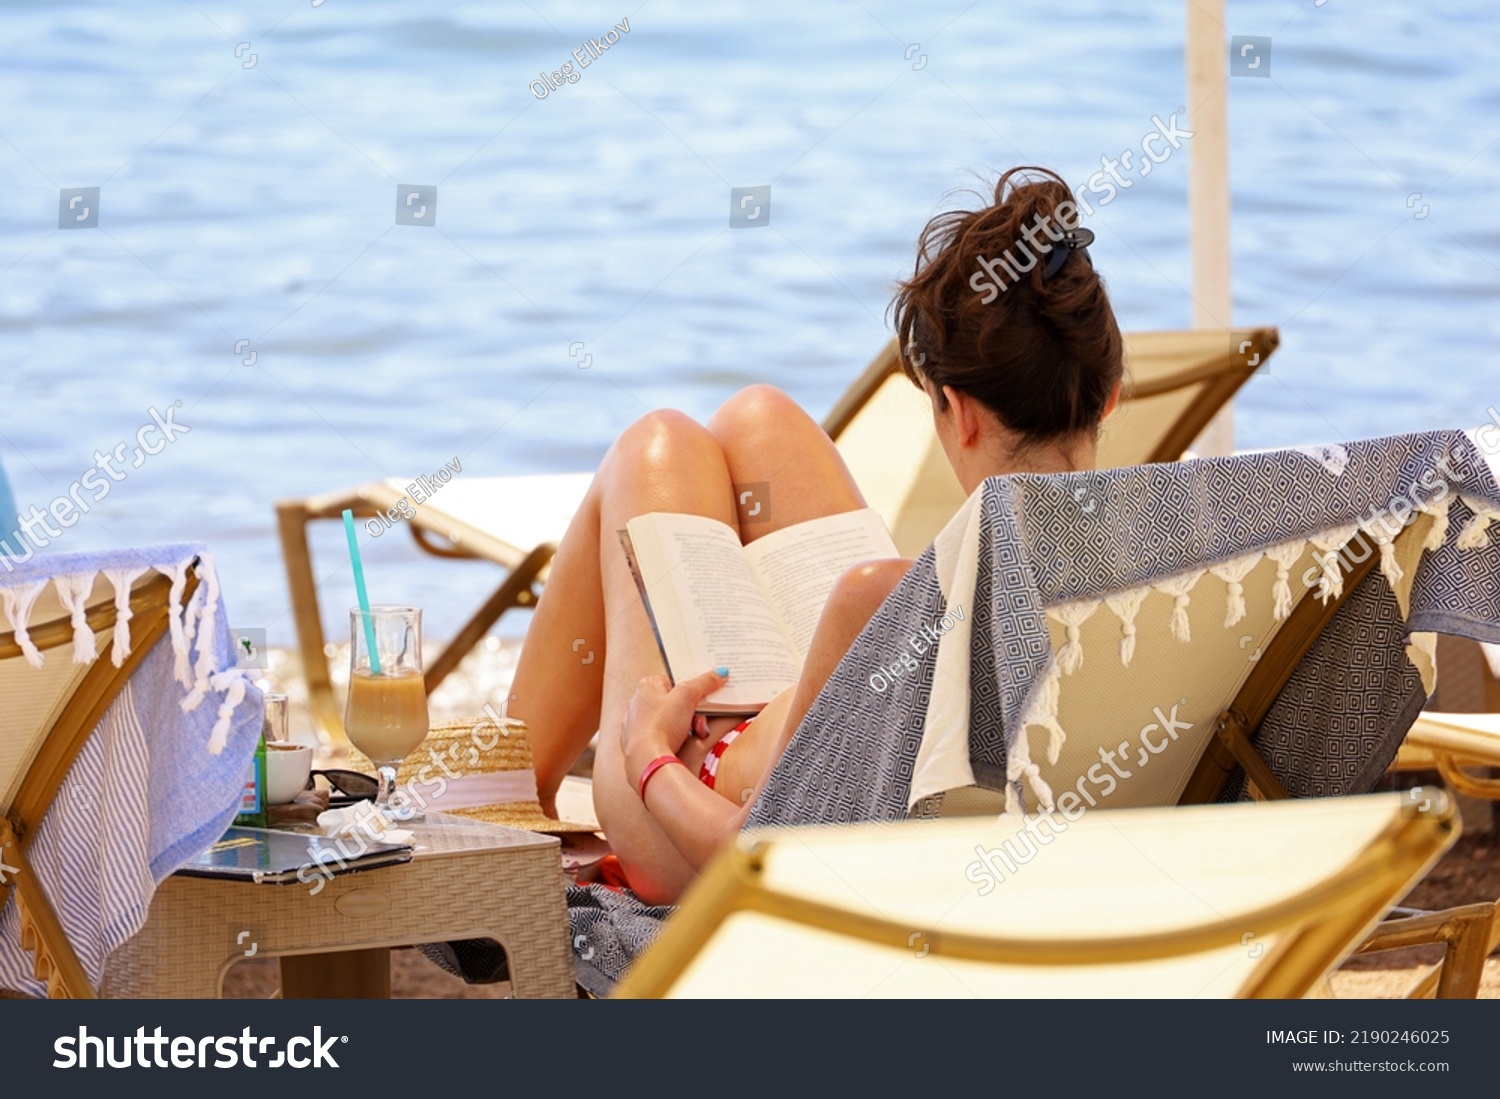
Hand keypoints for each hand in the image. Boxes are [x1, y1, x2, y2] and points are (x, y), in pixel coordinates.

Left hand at [621, 667, 728, 782]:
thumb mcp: (687, 696)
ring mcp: (638, 723)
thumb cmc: (662, 724)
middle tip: (700, 723)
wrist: (648, 759)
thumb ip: (704, 682)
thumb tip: (720, 673)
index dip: (692, 691)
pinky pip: (662, 734)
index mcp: (647, 686)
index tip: (703, 699)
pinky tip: (679, 742)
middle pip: (676, 702)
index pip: (676, 681)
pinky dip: (673, 737)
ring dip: (687, 726)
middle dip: (693, 713)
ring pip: (671, 719)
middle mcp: (639, 702)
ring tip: (693, 734)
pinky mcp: (640, 740)